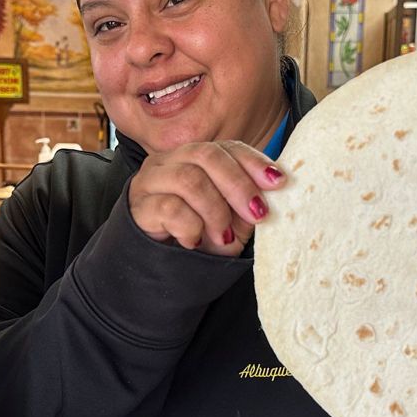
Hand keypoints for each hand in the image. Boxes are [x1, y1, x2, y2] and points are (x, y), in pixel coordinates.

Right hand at [128, 141, 285, 255]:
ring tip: (224, 237)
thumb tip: (276, 186)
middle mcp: (169, 161)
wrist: (159, 268)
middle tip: (256, 215)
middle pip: (206, 155)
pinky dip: (191, 227)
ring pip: (188, 178)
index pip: (226, 147)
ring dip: (215, 211)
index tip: (277, 183)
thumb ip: (248, 202)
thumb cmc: (198, 238)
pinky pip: (170, 208)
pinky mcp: (138, 207)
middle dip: (238, 185)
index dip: (254, 162)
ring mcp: (150, 181)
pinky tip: (194, 241)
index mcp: (194, 158)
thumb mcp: (232, 220)